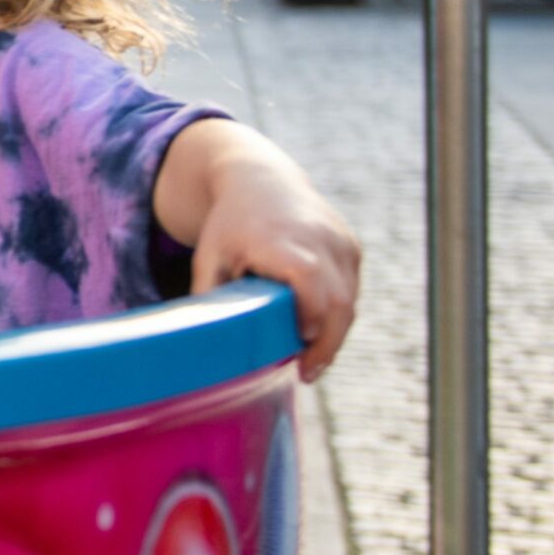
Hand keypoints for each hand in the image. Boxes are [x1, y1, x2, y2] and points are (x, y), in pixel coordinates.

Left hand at [192, 161, 360, 382]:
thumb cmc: (228, 226)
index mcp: (281, 240)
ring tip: (311, 361)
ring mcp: (340, 241)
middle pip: (339, 300)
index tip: (301, 348)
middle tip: (308, 373)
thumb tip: (202, 344)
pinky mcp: (351, 247)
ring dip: (334, 334)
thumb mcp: (208, 258)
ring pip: (349, 300)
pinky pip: (351, 289)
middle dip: (328, 343)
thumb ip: (208, 296)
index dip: (311, 316)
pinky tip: (318, 335)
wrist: (260, 181)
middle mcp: (318, 238)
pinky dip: (337, 315)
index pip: (308, 279)